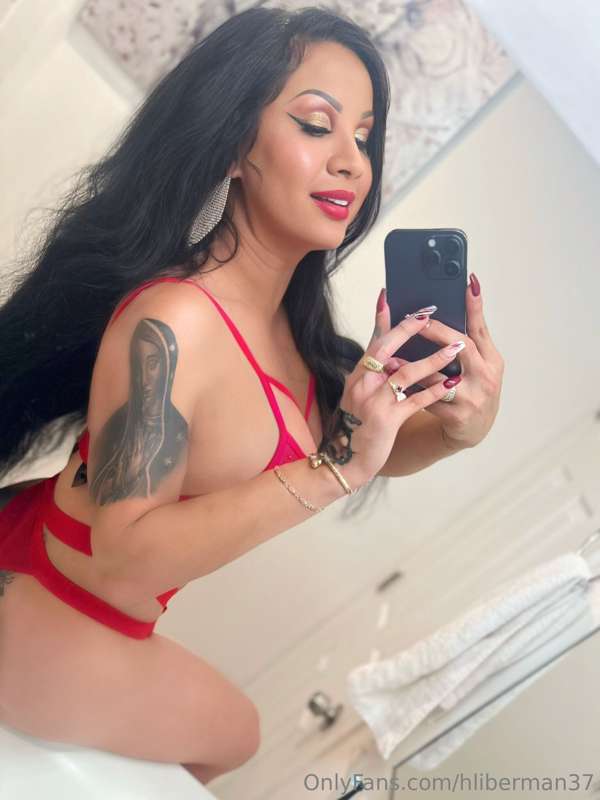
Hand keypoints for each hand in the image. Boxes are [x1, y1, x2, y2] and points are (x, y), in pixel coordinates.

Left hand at [374, 273, 504, 449]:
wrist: (473, 429)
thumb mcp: (476, 364)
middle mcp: (486, 377)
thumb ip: (463, 339)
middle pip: (462, 347)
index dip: (476, 306)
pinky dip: (411, 389)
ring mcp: (472, 398)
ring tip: (393, 354)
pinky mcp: (456, 416)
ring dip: (415, 365)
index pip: (482, 328)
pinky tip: (395, 380)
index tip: (468, 283)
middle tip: (417, 319)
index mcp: (492, 360)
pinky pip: (428, 399)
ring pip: (440, 377)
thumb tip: (444, 309)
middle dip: (438, 332)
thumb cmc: (472, 388)